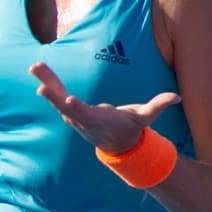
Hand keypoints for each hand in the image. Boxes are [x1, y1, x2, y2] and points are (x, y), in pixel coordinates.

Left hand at [29, 61, 180, 153]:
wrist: (116, 144)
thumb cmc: (131, 128)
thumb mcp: (145, 119)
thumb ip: (158, 107)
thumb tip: (176, 97)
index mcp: (99, 121)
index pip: (87, 116)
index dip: (79, 109)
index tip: (69, 101)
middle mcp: (82, 119)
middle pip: (66, 108)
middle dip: (54, 98)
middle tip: (40, 88)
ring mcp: (73, 115)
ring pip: (57, 98)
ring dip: (47, 82)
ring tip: (35, 67)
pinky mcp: (68, 108)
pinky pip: (57, 92)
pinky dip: (48, 80)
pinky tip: (38, 68)